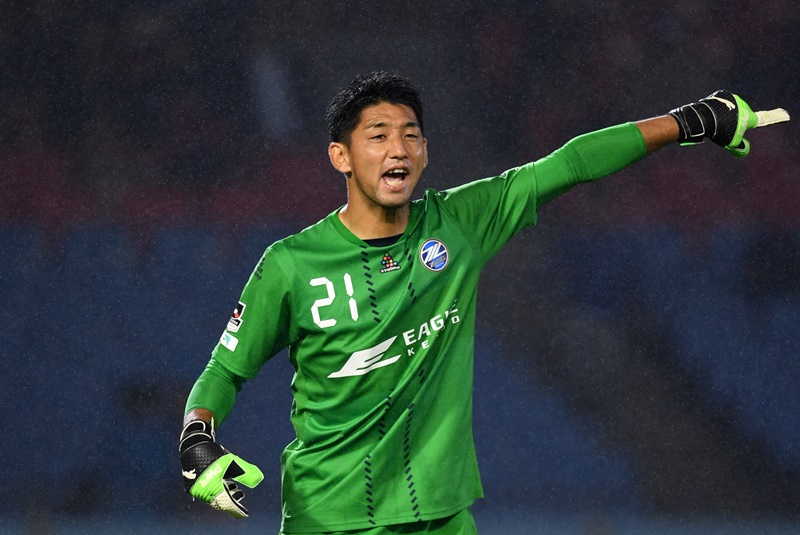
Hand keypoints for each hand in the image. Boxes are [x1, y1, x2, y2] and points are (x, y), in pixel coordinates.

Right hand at [179, 419, 263, 517]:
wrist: (194, 445)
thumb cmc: (214, 454)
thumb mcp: (233, 462)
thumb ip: (246, 473)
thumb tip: (259, 479)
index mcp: (212, 487)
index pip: (227, 504)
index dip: (237, 510)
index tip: (245, 514)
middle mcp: (202, 492)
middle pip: (220, 503)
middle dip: (231, 503)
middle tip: (241, 498)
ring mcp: (196, 490)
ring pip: (214, 499)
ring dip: (225, 497)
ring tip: (236, 490)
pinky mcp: (193, 487)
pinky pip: (207, 495)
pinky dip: (217, 493)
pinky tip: (225, 485)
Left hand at [669, 90, 789, 157]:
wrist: (703, 117)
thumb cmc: (719, 131)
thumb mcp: (731, 143)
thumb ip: (740, 147)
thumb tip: (745, 152)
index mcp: (748, 116)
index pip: (763, 119)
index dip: (773, 118)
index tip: (785, 115)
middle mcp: (743, 105)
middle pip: (742, 115)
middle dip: (736, 122)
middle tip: (725, 129)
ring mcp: (732, 98)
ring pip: (731, 109)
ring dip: (726, 115)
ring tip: (716, 123)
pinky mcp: (721, 95)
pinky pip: (722, 104)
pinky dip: (718, 109)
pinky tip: (711, 115)